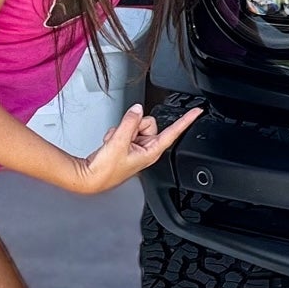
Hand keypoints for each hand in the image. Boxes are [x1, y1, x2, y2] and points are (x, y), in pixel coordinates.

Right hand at [70, 103, 202, 194]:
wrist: (90, 178)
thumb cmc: (106, 170)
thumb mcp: (118, 142)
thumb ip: (129, 123)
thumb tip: (137, 109)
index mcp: (152, 151)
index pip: (173, 132)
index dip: (186, 121)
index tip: (198, 112)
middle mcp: (147, 148)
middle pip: (149, 122)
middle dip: (135, 125)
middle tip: (123, 136)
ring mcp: (137, 147)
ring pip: (136, 124)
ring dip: (123, 129)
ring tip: (115, 142)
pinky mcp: (127, 145)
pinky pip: (125, 129)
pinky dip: (116, 133)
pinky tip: (111, 143)